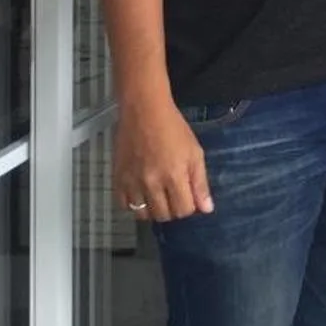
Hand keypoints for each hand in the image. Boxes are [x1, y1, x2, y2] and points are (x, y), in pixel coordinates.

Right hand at [113, 95, 212, 221]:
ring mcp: (132, 182)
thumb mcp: (194, 152)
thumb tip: (206, 209)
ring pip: (143, 214)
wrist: (144, 111)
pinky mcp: (118, 178)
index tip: (188, 196)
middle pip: (164, 215)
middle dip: (173, 209)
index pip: (183, 210)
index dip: (189, 206)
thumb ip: (200, 183)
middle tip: (173, 195)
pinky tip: (141, 193)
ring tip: (158, 195)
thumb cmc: (173, 128)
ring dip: (153, 209)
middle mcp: (152, 183)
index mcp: (174, 175)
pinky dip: (133, 204)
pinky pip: (124, 205)